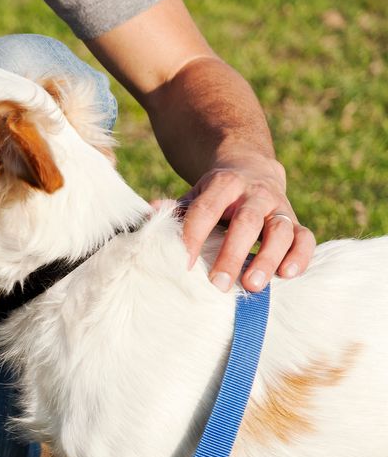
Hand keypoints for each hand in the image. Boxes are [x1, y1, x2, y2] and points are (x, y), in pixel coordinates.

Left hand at [179, 154, 314, 291]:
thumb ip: (176, 209)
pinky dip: (300, 256)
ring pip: (280, 230)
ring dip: (268, 258)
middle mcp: (256, 193)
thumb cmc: (215, 195)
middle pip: (247, 222)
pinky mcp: (296, 222)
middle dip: (232, 254)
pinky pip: (305, 238)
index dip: (194, 235)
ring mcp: (279, 207)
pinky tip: (287, 275)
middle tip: (218, 284)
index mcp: (225, 183)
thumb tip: (151, 215)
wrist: (252, 171)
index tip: (185, 264)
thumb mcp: (194, 196)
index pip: (207, 209)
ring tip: (253, 284)